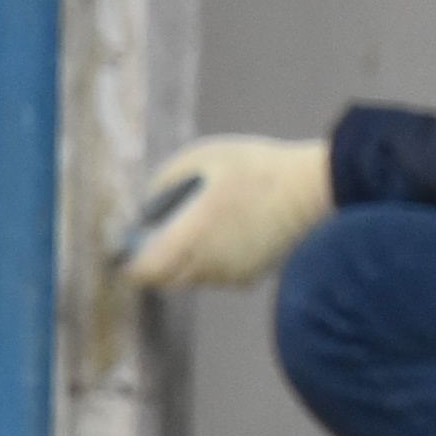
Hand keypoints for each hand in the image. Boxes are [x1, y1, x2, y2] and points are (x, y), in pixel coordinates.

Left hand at [115, 136, 336, 291]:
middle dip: (157, 260)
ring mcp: (230, 275)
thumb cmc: (255, 168)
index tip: (124, 250)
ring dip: (186, 259)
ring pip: (192, 276)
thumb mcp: (201, 157)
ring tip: (201, 224)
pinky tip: (229, 230)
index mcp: (192, 237)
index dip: (129, 264)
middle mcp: (208, 265)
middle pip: (166, 278)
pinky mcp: (249, 278)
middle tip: (158, 234)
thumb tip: (146, 206)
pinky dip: (212, 259)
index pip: (145, 271)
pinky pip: (217, 275)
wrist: (311, 189)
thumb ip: (163, 182)